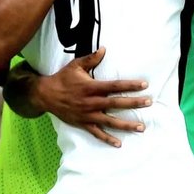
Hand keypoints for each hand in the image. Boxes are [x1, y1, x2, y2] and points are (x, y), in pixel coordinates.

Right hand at [30, 48, 152, 146]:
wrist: (44, 95)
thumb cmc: (62, 79)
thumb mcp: (75, 66)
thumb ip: (91, 59)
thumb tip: (104, 49)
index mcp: (91, 87)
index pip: (114, 85)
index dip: (130, 85)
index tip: (144, 85)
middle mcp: (91, 102)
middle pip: (116, 103)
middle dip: (133, 103)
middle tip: (149, 103)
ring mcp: (88, 115)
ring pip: (110, 121)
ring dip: (126, 125)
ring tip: (141, 127)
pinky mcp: (83, 124)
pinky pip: (97, 133)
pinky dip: (108, 139)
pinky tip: (119, 144)